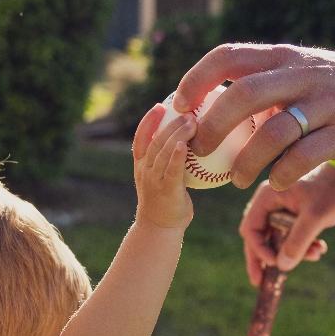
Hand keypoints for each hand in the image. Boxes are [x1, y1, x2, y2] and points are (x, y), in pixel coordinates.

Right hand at [133, 104, 196, 229]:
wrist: (160, 229)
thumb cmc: (167, 202)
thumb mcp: (165, 179)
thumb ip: (172, 162)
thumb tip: (193, 143)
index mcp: (141, 166)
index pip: (141, 138)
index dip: (149, 121)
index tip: (160, 106)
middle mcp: (144, 170)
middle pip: (154, 141)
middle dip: (169, 123)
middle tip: (187, 111)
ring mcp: (153, 180)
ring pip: (162, 152)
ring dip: (176, 134)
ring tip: (192, 122)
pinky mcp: (165, 190)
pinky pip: (171, 170)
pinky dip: (176, 156)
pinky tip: (185, 145)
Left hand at [173, 42, 334, 189]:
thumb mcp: (302, 69)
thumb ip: (263, 82)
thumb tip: (212, 106)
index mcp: (283, 58)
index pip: (228, 57)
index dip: (195, 79)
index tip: (179, 105)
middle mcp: (301, 75)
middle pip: (243, 95)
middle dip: (211, 126)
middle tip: (198, 151)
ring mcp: (326, 103)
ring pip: (273, 132)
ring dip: (246, 162)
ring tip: (235, 180)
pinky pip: (304, 156)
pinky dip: (281, 173)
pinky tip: (274, 183)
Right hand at [240, 163, 334, 285]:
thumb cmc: (333, 190)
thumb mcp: (315, 217)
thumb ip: (298, 241)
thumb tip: (282, 266)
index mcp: (267, 197)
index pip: (250, 228)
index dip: (258, 249)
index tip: (274, 264)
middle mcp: (270, 203)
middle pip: (258, 236)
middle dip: (265, 258)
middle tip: (260, 282)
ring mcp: (282, 210)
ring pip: (276, 239)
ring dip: (292, 252)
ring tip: (315, 256)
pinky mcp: (294, 216)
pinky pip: (290, 236)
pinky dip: (302, 246)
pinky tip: (320, 249)